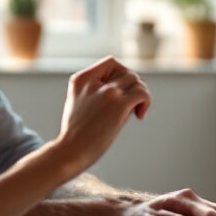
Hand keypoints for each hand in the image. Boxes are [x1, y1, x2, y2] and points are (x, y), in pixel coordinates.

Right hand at [55, 57, 150, 174]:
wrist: (70, 153)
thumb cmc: (76, 134)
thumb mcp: (79, 103)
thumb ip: (97, 91)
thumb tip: (131, 89)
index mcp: (81, 79)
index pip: (111, 63)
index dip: (122, 74)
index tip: (122, 92)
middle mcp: (93, 82)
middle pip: (127, 72)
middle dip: (132, 87)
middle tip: (131, 105)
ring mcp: (107, 92)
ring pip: (136, 81)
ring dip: (140, 95)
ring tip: (134, 111)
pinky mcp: (118, 106)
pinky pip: (142, 93)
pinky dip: (146, 102)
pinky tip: (139, 115)